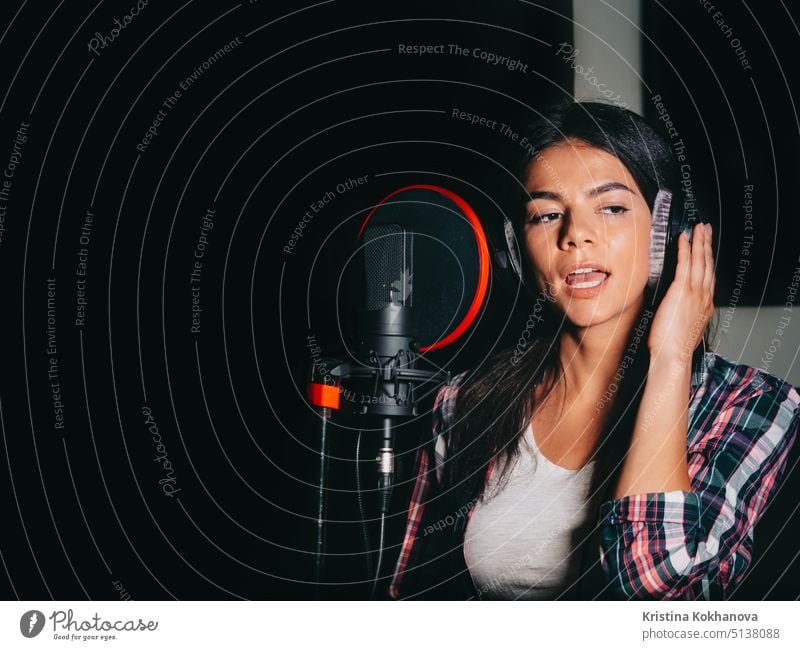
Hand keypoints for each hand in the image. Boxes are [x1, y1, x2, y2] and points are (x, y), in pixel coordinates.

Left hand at [648, 222, 714, 364]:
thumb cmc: (673, 347)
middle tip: (706, 229)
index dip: (708, 259)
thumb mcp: (686, 328)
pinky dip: (685, 249)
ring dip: (699, 242)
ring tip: (698, 228)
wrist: (673, 356)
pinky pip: (685, 264)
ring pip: (699, 261)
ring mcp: (695, 293)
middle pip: (708, 264)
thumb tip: (678, 308)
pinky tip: (684, 239)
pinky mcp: (681, 291)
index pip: (709, 276)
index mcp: (706, 306)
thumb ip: (686, 314)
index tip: (707, 248)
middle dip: (707, 244)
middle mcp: (704, 297)